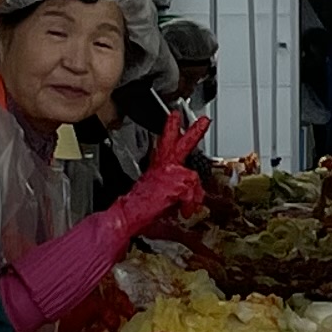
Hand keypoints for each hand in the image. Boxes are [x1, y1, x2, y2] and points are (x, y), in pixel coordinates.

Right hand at [118, 112, 207, 235]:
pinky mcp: (175, 184)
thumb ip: (173, 190)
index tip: (174, 117)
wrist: (128, 214)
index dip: (171, 129)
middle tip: (203, 121)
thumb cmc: (139, 208)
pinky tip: (184, 211)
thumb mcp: (158, 194)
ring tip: (190, 207)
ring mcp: (169, 174)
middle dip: (193, 132)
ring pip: (192, 175)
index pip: (166, 144)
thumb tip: (185, 196)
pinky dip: (190, 204)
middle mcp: (163, 167)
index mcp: (157, 167)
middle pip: (181, 144)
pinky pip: (191, 192)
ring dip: (194, 194)